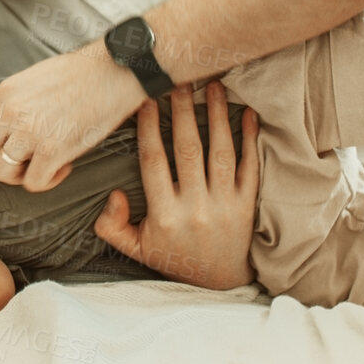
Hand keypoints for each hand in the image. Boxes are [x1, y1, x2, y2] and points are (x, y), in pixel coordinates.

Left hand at [0, 44, 145, 190]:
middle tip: (24, 162)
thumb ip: (11, 103)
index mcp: (3, 94)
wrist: (112, 72)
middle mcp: (10, 113)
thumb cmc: (78, 74)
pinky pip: (33, 183)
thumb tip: (2, 129)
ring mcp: (29, 132)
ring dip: (22, 175)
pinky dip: (48, 181)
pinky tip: (64, 166)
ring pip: (2, 173)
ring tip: (44, 164)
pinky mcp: (53, 150)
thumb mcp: (30, 80)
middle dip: (0, 165)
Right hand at [92, 81, 259, 288]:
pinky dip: (250, 139)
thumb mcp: (136, 249)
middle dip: (183, 110)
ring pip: (221, 152)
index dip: (149, 127)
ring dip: (217, 116)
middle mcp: (196, 208)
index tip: (146, 99)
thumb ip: (112, 225)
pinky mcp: (248, 206)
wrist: (221, 283)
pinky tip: (248, 114)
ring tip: (214, 85)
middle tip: (179, 80)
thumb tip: (113, 193)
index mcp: (165, 215)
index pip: (153, 161)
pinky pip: (251, 168)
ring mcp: (225, 206)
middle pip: (188, 149)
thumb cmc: (175, 258)